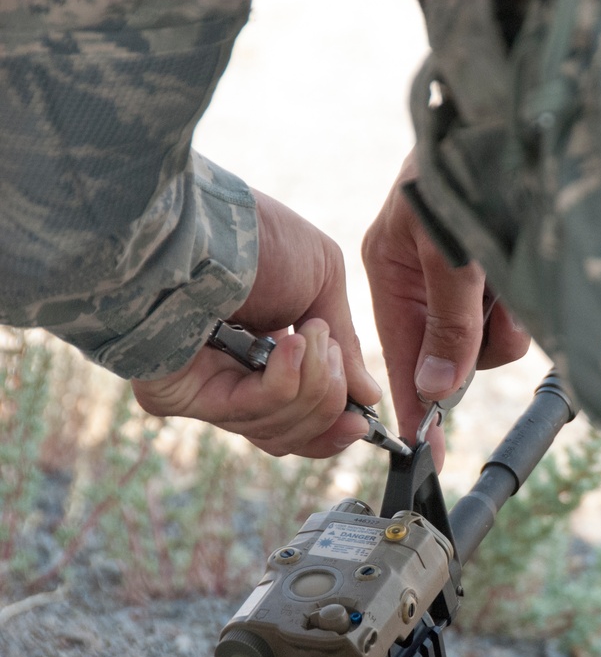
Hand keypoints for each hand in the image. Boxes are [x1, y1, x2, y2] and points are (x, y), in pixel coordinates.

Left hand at [132, 189, 381, 457]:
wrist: (213, 223)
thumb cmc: (263, 238)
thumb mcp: (323, 284)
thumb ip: (343, 345)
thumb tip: (367, 396)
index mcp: (263, 354)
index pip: (299, 416)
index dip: (333, 425)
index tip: (361, 422)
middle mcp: (230, 377)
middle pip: (293, 433)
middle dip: (327, 402)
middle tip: (330, 353)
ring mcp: (201, 388)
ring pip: (275, 431)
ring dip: (312, 384)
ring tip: (309, 334)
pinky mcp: (177, 394)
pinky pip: (247, 414)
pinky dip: (283, 384)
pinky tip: (289, 346)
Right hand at [362, 152, 530, 468]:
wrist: (506, 119)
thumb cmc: (462, 174)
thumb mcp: (450, 252)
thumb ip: (449, 322)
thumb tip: (440, 389)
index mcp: (392, 272)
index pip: (400, 357)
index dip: (413, 407)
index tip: (424, 452)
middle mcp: (424, 279)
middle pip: (454, 352)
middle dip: (478, 340)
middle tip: (490, 301)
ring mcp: (463, 275)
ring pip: (491, 336)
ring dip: (507, 315)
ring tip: (504, 267)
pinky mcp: (496, 267)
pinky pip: (515, 312)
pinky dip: (521, 298)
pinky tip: (519, 262)